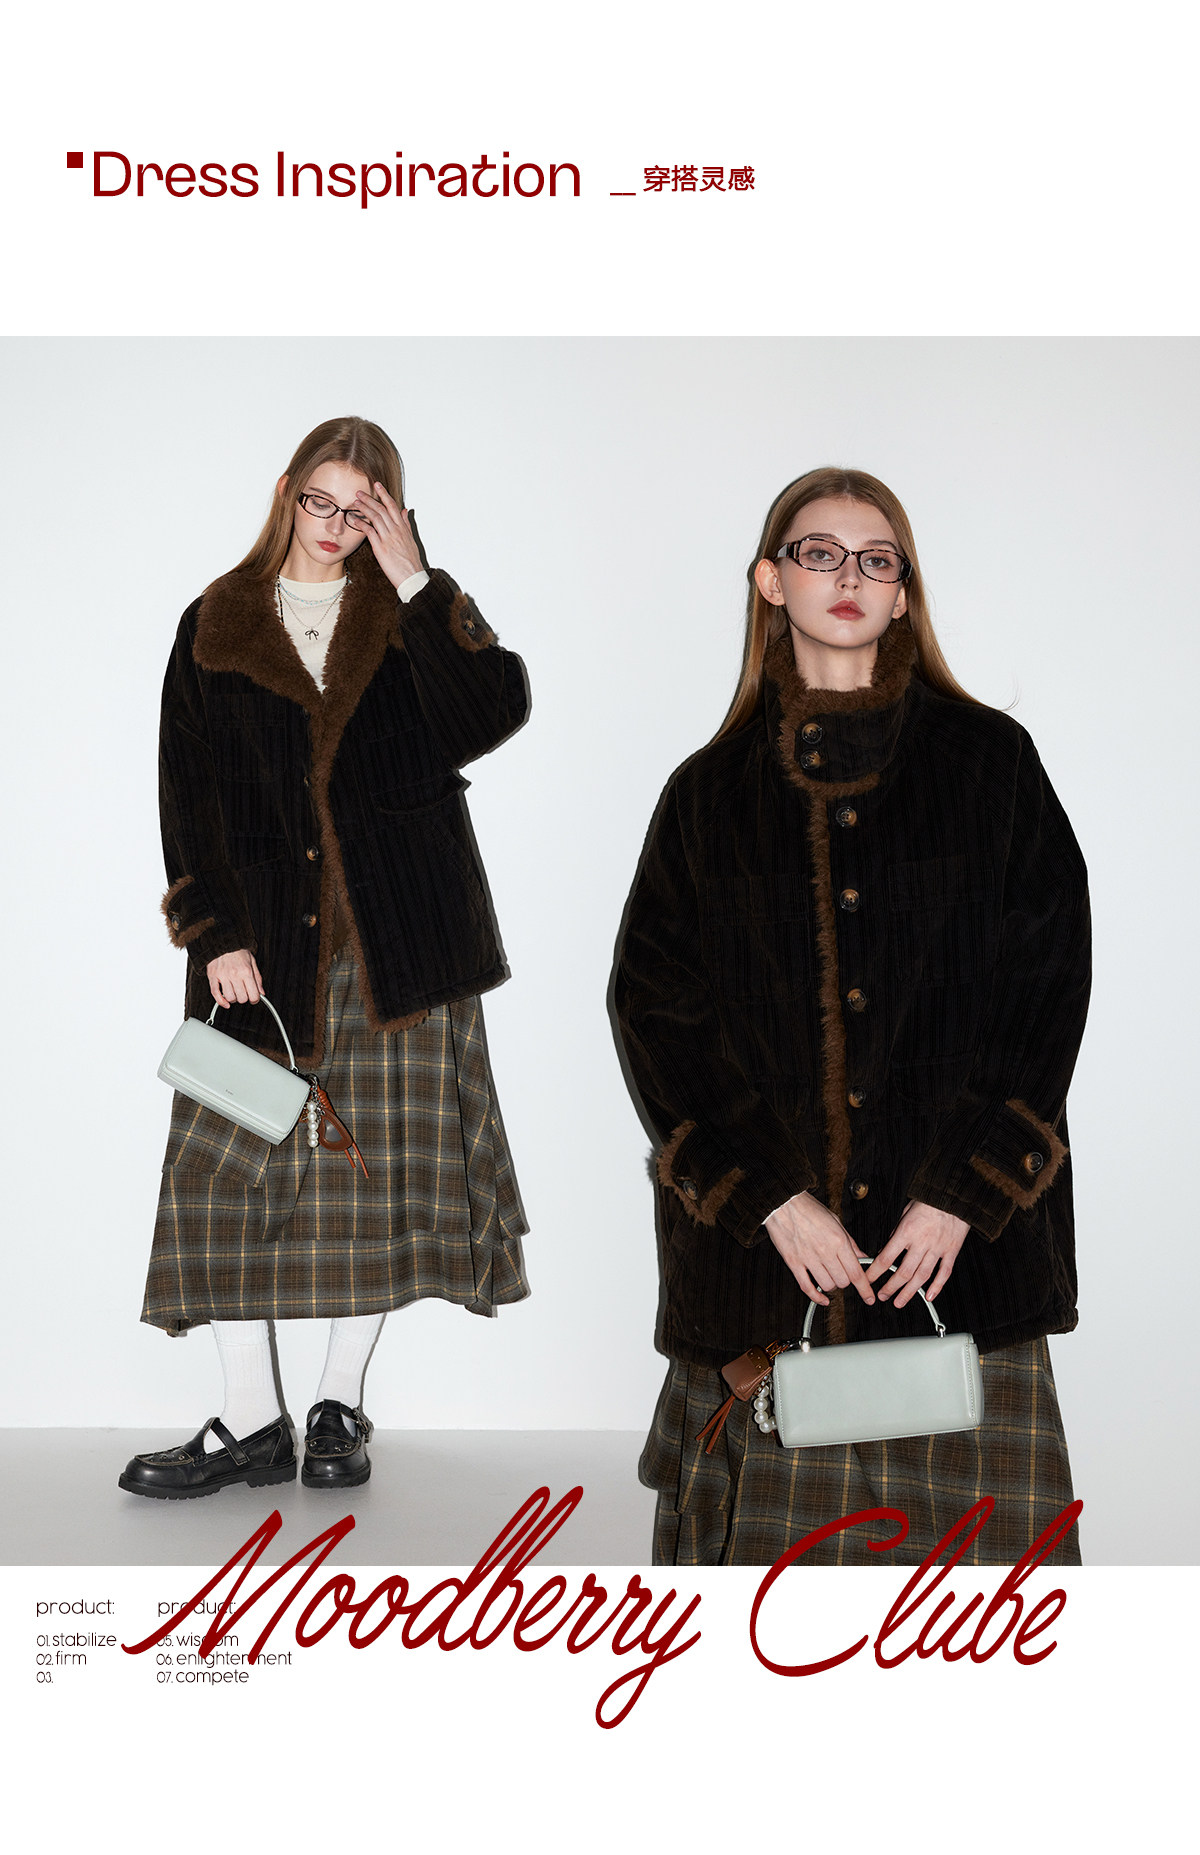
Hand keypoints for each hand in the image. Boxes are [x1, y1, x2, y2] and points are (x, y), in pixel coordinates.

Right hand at [207, 949, 263, 1008]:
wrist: (223, 941)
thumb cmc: (238, 951)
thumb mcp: (252, 962)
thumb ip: (258, 978)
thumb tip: (261, 992)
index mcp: (246, 972)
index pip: (253, 995)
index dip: (255, 1000)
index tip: (254, 998)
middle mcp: (234, 975)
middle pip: (242, 998)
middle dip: (244, 998)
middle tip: (244, 993)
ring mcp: (222, 976)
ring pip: (230, 997)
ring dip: (233, 999)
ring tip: (235, 993)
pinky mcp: (212, 976)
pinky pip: (215, 994)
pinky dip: (221, 1001)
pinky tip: (226, 1002)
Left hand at [352, 481, 424, 589]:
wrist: (412, 577)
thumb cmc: (411, 561)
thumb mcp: (411, 539)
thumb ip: (406, 524)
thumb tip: (405, 510)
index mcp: (403, 528)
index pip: (393, 506)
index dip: (384, 494)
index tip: (377, 485)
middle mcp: (396, 531)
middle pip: (382, 509)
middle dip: (370, 499)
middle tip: (359, 492)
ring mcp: (388, 539)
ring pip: (375, 518)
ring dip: (364, 508)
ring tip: (355, 502)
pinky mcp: (381, 549)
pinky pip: (370, 532)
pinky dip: (361, 524)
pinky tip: (354, 519)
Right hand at [764, 1192, 875, 1306]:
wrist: (783, 1203)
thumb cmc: (808, 1208)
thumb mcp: (836, 1221)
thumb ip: (850, 1242)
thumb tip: (862, 1256)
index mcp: (838, 1240)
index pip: (856, 1272)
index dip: (865, 1288)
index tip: (869, 1297)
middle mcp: (825, 1251)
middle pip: (843, 1281)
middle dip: (846, 1280)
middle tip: (843, 1273)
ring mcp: (808, 1258)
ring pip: (827, 1286)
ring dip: (831, 1284)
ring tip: (829, 1275)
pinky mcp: (794, 1263)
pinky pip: (807, 1287)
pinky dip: (816, 1297)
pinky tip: (822, 1298)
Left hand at [866, 1200, 968, 1307]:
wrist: (953, 1195)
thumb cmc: (929, 1201)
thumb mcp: (906, 1211)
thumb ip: (897, 1230)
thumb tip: (889, 1245)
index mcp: (907, 1232)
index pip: (886, 1257)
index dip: (875, 1272)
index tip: (868, 1280)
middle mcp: (921, 1243)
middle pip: (904, 1272)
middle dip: (891, 1287)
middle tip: (882, 1296)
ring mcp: (937, 1249)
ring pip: (922, 1276)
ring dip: (909, 1292)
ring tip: (899, 1302)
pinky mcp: (951, 1251)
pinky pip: (944, 1273)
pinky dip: (937, 1287)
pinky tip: (929, 1296)